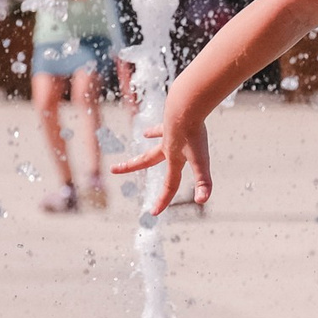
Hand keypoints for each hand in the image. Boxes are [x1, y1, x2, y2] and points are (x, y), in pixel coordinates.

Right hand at [110, 101, 211, 215]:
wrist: (186, 104)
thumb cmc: (193, 133)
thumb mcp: (201, 160)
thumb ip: (204, 181)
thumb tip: (202, 201)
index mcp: (172, 158)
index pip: (169, 184)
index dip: (163, 200)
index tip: (153, 213)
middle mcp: (167, 145)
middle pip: (147, 159)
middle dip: (131, 166)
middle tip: (113, 169)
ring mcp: (169, 129)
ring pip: (158, 134)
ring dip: (152, 134)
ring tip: (144, 134)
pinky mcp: (176, 115)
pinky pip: (171, 117)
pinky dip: (169, 115)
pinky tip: (169, 111)